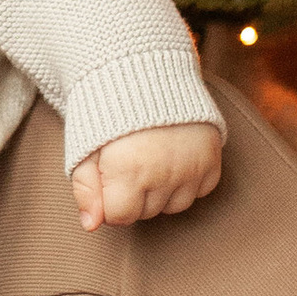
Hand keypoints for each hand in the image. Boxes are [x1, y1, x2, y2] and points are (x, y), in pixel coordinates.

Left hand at [70, 121, 224, 234]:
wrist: (146, 70)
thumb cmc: (108, 110)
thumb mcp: (85, 146)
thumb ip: (85, 189)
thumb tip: (91, 225)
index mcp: (129, 170)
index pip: (120, 217)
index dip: (109, 201)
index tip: (108, 177)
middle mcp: (164, 173)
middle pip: (146, 212)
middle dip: (134, 195)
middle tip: (128, 161)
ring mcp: (192, 168)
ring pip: (174, 206)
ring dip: (161, 191)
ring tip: (150, 159)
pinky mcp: (211, 160)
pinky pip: (200, 190)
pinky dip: (188, 181)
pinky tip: (173, 157)